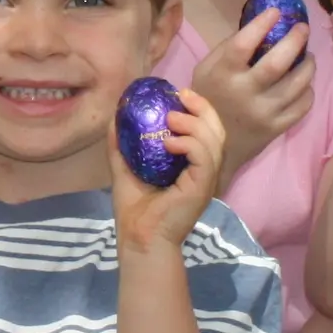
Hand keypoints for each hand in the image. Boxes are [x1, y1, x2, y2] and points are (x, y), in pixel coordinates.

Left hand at [109, 86, 224, 253]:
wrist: (138, 239)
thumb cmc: (135, 211)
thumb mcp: (125, 168)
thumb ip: (121, 144)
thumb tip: (115, 116)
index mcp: (193, 165)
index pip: (207, 130)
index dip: (198, 108)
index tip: (179, 94)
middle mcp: (205, 170)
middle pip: (217, 130)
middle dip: (203, 108)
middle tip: (183, 95)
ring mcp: (206, 179)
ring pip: (214, 140)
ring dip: (195, 122)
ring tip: (171, 117)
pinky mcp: (202, 188)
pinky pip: (204, 157)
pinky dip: (190, 143)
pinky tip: (169, 142)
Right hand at [186, 9, 311, 172]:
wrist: (210, 148)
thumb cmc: (206, 100)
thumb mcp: (204, 70)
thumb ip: (226, 49)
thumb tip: (259, 27)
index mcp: (223, 75)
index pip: (243, 43)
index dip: (262, 23)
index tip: (275, 12)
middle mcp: (244, 93)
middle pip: (277, 63)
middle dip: (295, 40)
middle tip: (303, 28)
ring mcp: (263, 113)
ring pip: (297, 84)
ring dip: (308, 65)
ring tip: (308, 56)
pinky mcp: (276, 129)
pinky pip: (302, 106)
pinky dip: (308, 91)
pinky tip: (304, 84)